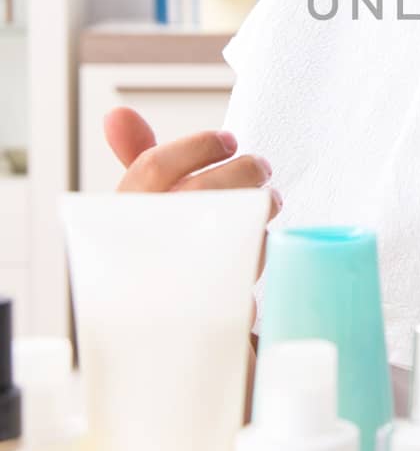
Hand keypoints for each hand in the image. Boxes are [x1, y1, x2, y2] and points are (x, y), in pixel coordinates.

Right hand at [103, 106, 281, 323]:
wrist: (154, 336)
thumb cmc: (154, 256)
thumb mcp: (140, 210)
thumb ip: (136, 161)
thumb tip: (117, 113)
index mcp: (121, 220)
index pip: (152, 169)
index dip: (196, 146)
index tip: (228, 140)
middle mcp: (143, 249)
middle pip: (202, 193)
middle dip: (242, 171)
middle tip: (262, 166)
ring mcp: (174, 285)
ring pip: (231, 233)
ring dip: (260, 210)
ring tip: (271, 200)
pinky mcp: (206, 313)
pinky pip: (245, 275)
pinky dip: (257, 252)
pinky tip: (262, 241)